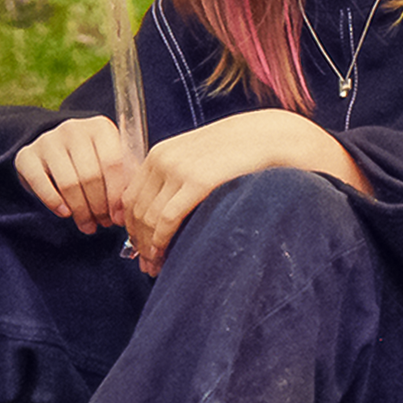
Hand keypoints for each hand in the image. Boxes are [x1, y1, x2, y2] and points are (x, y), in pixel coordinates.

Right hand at [15, 115, 130, 234]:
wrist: (55, 148)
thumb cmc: (92, 158)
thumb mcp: (112, 161)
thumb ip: (124, 180)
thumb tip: (124, 212)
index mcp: (101, 127)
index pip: (113, 163)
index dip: (117, 195)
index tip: (119, 217)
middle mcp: (73, 129)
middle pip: (90, 175)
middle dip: (99, 206)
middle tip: (103, 223)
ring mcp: (48, 140)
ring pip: (68, 183)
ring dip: (80, 210)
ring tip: (88, 225)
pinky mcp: (26, 156)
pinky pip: (41, 184)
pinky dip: (54, 203)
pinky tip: (65, 214)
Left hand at [122, 109, 366, 275]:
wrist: (271, 136)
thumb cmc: (241, 152)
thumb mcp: (202, 159)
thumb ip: (181, 178)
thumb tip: (166, 210)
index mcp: (161, 153)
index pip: (131, 197)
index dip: (132, 228)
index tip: (140, 249)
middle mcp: (163, 159)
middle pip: (136, 211)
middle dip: (139, 242)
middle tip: (147, 265)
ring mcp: (178, 168)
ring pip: (148, 218)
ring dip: (149, 247)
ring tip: (157, 266)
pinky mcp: (196, 180)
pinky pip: (167, 219)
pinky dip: (161, 241)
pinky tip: (166, 255)